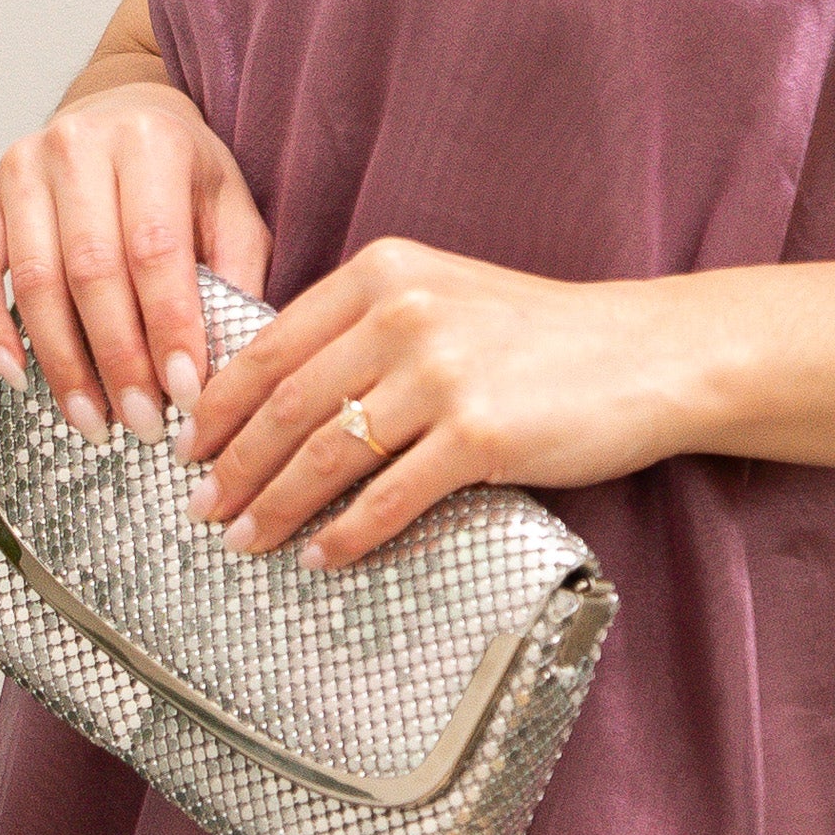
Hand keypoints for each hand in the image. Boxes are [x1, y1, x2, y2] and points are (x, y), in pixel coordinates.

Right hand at [0, 81, 270, 445]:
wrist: (123, 112)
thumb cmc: (180, 173)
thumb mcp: (230, 208)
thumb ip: (237, 275)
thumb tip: (232, 363)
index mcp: (149, 141)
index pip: (155, 249)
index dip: (168, 328)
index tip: (184, 394)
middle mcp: (78, 145)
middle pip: (92, 271)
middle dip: (119, 361)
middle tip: (142, 423)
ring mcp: (21, 168)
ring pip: (35, 282)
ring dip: (62, 364)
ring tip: (92, 420)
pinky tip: (20, 378)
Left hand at [175, 236, 701, 567]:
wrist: (649, 352)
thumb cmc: (539, 336)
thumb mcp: (442, 297)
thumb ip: (363, 327)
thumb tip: (277, 393)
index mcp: (382, 274)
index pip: (271, 347)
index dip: (218, 406)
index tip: (184, 448)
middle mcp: (404, 314)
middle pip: (285, 405)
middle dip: (231, 466)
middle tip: (199, 509)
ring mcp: (442, 373)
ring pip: (325, 455)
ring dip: (275, 508)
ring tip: (243, 541)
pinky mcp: (480, 435)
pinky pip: (388, 498)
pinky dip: (345, 536)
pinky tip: (321, 560)